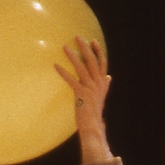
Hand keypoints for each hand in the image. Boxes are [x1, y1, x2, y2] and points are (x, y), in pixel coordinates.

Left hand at [56, 36, 112, 162]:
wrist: (92, 127)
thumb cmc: (94, 114)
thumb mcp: (101, 98)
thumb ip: (104, 86)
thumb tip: (109, 77)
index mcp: (102, 84)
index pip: (102, 63)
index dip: (98, 51)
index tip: (93, 41)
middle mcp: (97, 83)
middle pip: (92, 60)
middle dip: (85, 47)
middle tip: (77, 37)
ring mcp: (89, 88)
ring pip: (81, 67)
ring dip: (73, 56)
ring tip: (65, 47)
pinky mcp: (80, 94)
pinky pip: (71, 79)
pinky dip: (63, 72)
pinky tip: (56, 65)